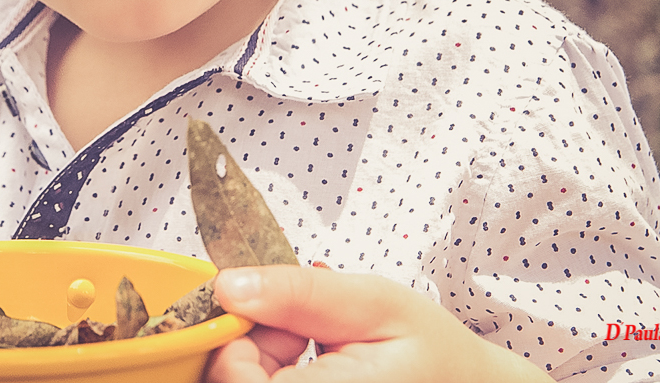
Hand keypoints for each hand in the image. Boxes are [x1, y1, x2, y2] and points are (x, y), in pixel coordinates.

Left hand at [205, 265, 552, 382]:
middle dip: (248, 346)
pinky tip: (305, 364)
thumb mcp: (375, 304)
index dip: (234, 339)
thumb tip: (230, 286)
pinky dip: (267, 374)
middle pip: (227, 382)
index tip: (270, 313)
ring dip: (257, 361)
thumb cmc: (433, 352)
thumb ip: (301, 294)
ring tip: (309, 345)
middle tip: (299, 327)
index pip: (232, 377)